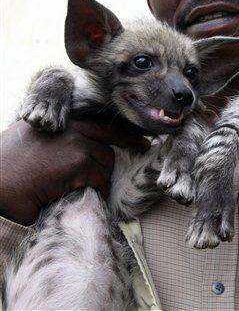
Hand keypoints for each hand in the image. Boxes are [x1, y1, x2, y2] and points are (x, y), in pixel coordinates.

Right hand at [0, 119, 149, 225]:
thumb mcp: (32, 139)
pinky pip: (100, 181)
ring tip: (84, 191)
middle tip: (99, 181)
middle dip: (105, 168)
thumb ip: (56, 139)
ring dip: (99, 181)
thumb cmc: (7, 164)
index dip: (125, 136)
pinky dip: (97, 191)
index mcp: (62, 123)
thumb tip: (71, 149)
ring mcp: (77, 147)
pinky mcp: (78, 166)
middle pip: (106, 151)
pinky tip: (85, 196)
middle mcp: (73, 131)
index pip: (102, 127)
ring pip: (105, 166)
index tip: (143, 141)